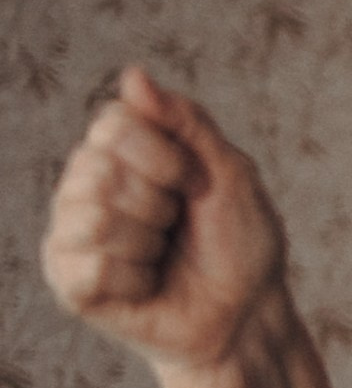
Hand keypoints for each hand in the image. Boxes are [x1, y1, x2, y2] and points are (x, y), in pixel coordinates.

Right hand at [43, 67, 287, 372]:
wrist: (246, 313)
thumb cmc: (241, 243)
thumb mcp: (229, 173)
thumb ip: (186, 122)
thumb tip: (133, 74)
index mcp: (121, 151)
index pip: (113, 123)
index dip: (166, 156)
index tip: (196, 183)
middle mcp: (85, 184)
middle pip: (100, 167)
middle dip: (160, 201)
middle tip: (178, 226)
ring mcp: (71, 232)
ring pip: (93, 217)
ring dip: (148, 241)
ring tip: (162, 255)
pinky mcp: (69, 281)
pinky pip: (91, 267)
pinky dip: (136, 279)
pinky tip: (146, 285)